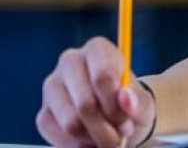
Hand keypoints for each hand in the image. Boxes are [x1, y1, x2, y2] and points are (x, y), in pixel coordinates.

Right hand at [38, 37, 154, 147]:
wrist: (118, 117)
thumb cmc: (130, 103)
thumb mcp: (143, 102)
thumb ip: (138, 101)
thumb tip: (125, 99)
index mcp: (97, 49)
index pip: (102, 77)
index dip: (115, 105)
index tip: (126, 120)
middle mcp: (70, 61)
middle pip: (85, 104)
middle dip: (106, 129)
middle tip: (119, 136)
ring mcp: (52, 86)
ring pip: (71, 123)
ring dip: (94, 139)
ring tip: (107, 137)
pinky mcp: (44, 113)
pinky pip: (59, 137)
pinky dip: (79, 146)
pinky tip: (91, 140)